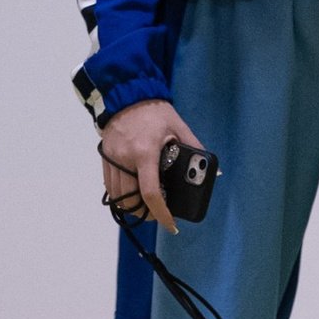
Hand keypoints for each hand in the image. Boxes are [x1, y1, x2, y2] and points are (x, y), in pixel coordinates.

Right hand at [98, 99, 201, 235]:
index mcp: (145, 152)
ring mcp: (112, 159)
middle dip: (145, 213)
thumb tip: (213, 169)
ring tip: (146, 206)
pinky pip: (109, 187)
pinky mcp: (105, 158)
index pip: (150, 192)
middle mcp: (125, 159)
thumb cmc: (154, 112)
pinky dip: (120, 196)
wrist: (126, 95)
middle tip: (158, 214)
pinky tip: (132, 194)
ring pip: (118, 197)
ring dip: (131, 206)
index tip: (170, 223)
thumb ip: (195, 148)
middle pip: (130, 200)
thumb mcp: (178, 127)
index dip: (160, 213)